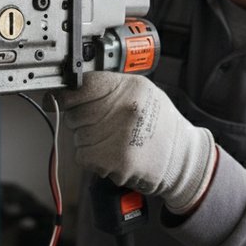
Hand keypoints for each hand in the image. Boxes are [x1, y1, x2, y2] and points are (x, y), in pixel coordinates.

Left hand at [56, 72, 217, 212]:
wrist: (181, 158)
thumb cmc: (160, 126)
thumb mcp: (141, 93)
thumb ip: (106, 88)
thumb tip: (65, 92)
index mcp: (131, 88)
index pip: (82, 85)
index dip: (68, 94)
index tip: (64, 99)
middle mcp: (124, 109)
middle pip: (75, 112)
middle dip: (82, 120)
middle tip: (105, 125)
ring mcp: (118, 135)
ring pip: (77, 136)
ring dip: (88, 140)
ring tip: (113, 140)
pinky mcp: (113, 160)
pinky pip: (82, 155)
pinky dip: (92, 158)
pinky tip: (111, 154)